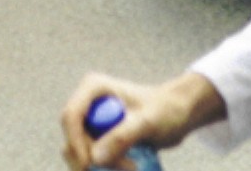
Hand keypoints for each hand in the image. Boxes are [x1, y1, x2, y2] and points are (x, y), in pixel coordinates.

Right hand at [60, 72, 223, 170]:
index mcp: (92, 89)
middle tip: (125, 168)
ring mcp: (91, 119)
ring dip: (98, 165)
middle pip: (73, 137)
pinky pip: (91, 155)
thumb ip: (122, 136)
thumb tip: (94, 158)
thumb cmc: (167, 110)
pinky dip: (103, 167)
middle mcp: (87, 102)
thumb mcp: (147, 122)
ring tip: (131, 167)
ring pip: (79, 150)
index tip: (89, 166)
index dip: (75, 143)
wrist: (179, 114)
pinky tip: (126, 167)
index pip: (71, 117)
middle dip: (91, 158)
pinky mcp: (98, 135)